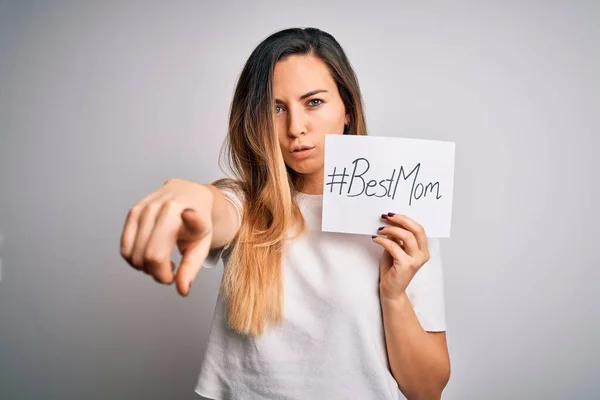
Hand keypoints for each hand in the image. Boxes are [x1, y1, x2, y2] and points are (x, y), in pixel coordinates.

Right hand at [120, 178, 213, 295]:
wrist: (189, 194)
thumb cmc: (198, 221)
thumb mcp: (201, 244)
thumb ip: (191, 268)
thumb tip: (182, 290)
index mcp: (182, 213)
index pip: (169, 239)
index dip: (181, 228)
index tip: (188, 215)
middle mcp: (160, 207)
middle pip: (149, 257)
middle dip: (159, 274)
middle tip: (172, 270)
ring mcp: (143, 209)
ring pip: (133, 255)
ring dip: (146, 267)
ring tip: (163, 260)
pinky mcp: (132, 212)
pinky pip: (125, 248)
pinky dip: (135, 259)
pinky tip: (149, 254)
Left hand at [372, 212, 430, 300]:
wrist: (391, 290)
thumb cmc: (393, 270)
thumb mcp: (396, 249)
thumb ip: (397, 238)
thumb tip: (391, 222)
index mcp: (423, 250)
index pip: (419, 228)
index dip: (405, 219)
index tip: (392, 215)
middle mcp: (422, 254)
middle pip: (416, 230)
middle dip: (400, 220)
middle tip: (386, 217)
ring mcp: (415, 260)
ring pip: (406, 236)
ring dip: (391, 229)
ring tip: (379, 229)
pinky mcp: (405, 265)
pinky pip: (393, 246)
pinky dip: (383, 240)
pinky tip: (375, 239)